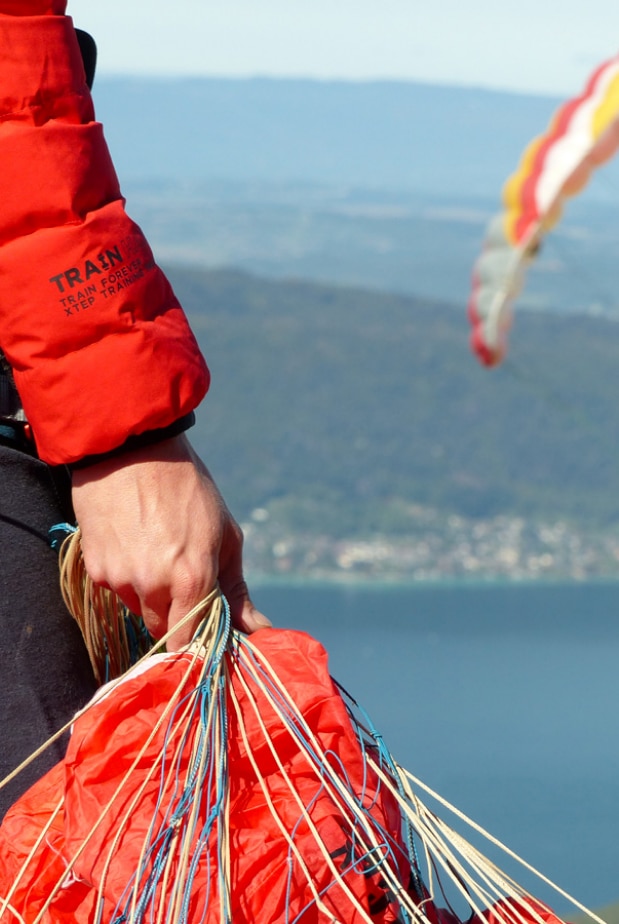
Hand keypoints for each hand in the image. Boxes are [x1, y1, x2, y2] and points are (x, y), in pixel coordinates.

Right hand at [70, 434, 269, 647]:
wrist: (132, 450)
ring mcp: (119, 578)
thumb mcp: (224, 535)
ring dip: (149, 595)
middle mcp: (153, 585)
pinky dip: (126, 577)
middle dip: (175, 615)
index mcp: (192, 579)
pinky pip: (115, 588)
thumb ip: (237, 589)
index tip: (203, 634)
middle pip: (163, 630)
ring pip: (137, 609)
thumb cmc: (189, 490)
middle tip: (181, 581)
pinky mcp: (95, 569)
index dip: (197, 643)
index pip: (190, 644)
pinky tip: (134, 543)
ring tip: (156, 552)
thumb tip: (259, 630)